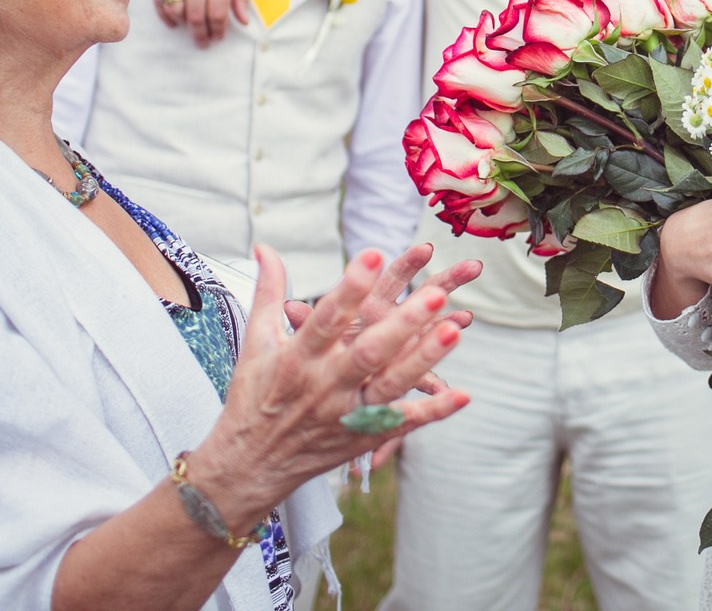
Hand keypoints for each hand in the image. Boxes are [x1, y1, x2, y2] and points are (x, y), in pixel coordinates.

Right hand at [156, 0, 247, 46]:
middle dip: (201, 34)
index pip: (218, 12)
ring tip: (190, 31)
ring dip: (182, 25)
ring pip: (175, 9)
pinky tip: (173, 20)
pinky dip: (164, 13)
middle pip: (195, 15)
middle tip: (204, 43)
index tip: (219, 38)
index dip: (219, 30)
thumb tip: (243, 21)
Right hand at [185, 246, 469, 528]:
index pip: (325, 319)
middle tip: (437, 293)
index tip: (374, 255)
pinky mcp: (362, 436)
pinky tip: (463, 393)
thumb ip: (268, 291)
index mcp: (297, 358)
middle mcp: (324, 386)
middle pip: (368, 353)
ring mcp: (346, 414)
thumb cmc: (254, 395)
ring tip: (457, 329)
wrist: (248, 465)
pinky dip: (433, 411)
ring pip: (391, 386)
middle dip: (403, 323)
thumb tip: (265, 247)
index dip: (350, 288)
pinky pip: (402, 423)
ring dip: (425, 359)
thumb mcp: (256, 342)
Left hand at [282, 243, 483, 389]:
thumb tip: (287, 302)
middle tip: (474, 268)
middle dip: (448, 282)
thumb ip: (305, 320)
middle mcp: (389, 320)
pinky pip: (420, 380)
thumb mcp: (305, 335)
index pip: (392, 279)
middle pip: (422, 296)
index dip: (409, 265)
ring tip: (465, 319)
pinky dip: (432, 389)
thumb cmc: (311, 351)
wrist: (312, 382)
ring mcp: (399, 346)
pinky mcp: (399, 375)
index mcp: (368, 305)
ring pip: (430, 334)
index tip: (427, 249)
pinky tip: (449, 393)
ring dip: (449, 326)